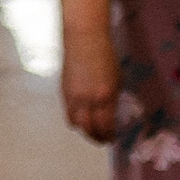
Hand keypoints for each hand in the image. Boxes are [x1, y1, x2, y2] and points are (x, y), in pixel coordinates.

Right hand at [60, 28, 120, 142]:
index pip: (105, 125)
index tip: (112, 139)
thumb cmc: (104, 55)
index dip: (108, 136)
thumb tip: (110, 114)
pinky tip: (81, 117)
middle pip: (89, 128)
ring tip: (90, 131)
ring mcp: (74, 95)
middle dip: (95, 137)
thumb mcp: (116, 80)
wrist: (84, 38)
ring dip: (84, 130)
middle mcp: (88, 99)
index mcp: (106, 96)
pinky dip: (75, 118)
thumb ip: (112, 99)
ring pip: (76, 123)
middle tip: (101, 140)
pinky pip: (68, 112)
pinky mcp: (64, 90)